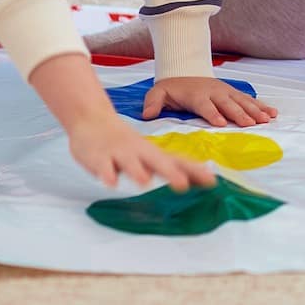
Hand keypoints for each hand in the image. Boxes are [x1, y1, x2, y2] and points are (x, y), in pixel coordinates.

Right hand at [65, 113, 214, 190]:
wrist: (92, 119)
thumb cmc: (124, 142)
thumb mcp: (148, 153)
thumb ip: (168, 165)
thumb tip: (193, 179)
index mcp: (152, 153)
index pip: (178, 162)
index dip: (194, 171)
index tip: (212, 181)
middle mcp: (139, 152)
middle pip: (157, 161)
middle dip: (170, 173)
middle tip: (182, 185)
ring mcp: (118, 153)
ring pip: (129, 162)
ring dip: (137, 172)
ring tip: (145, 183)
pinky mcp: (98, 157)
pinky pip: (103, 167)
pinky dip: (107, 174)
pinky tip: (110, 182)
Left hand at [142, 77, 279, 126]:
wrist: (184, 70)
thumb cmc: (172, 87)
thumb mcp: (158, 93)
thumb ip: (153, 103)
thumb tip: (147, 114)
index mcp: (196, 95)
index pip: (205, 105)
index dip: (212, 113)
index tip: (221, 123)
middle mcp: (214, 92)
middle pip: (228, 104)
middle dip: (240, 114)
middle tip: (251, 124)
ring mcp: (226, 92)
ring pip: (242, 101)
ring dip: (255, 110)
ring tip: (267, 119)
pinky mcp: (233, 93)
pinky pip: (249, 99)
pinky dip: (261, 106)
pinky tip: (273, 113)